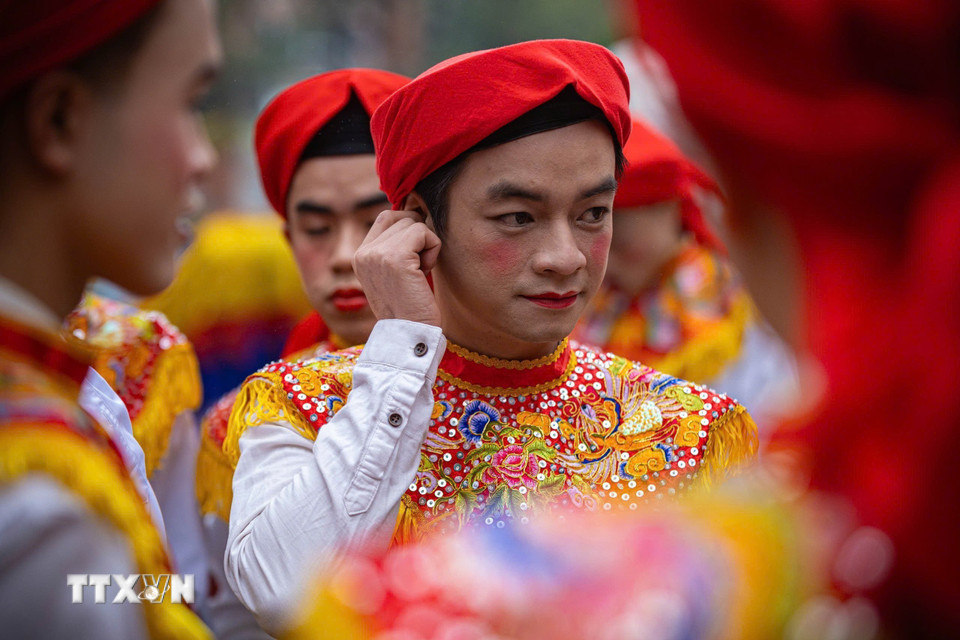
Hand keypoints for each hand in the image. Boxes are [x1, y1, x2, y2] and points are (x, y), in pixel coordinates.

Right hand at [353, 210, 441, 326]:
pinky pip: (424, 232)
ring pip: (414, 223)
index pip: (387, 217)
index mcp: (359, 256)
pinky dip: (433, 249)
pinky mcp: (395, 257)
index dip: (409, 230)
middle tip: (418, 267)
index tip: (414, 260)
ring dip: (427, 245)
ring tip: (420, 273)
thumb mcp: (395, 273)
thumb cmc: (410, 307)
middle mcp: (363, 252)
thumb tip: (416, 211)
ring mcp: (377, 254)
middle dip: (418, 237)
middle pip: (402, 216)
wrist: (410, 335)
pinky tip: (425, 272)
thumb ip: (396, 246)